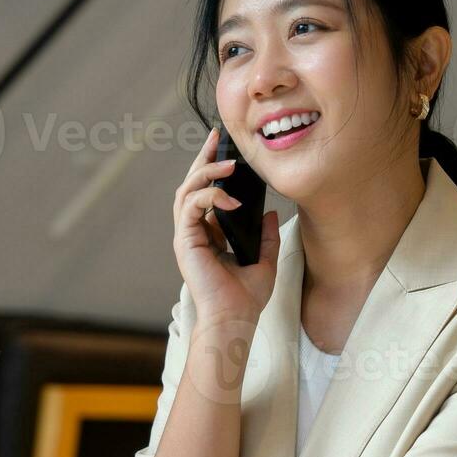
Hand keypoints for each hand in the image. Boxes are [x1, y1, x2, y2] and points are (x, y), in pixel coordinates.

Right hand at [173, 126, 281, 327]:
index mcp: (210, 234)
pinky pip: (192, 206)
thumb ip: (266, 236)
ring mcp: (187, 235)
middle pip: (193, 185)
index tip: (227, 149)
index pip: (208, 194)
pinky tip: (231, 198)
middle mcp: (195, 232)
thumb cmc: (247, 298)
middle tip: (217, 137)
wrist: (235, 319)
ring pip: (188, 190)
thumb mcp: (265, 260)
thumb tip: (271, 213)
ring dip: (207, 172)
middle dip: (204, 158)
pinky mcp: (185, 240)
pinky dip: (210, 196)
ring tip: (230, 164)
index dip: (214, 170)